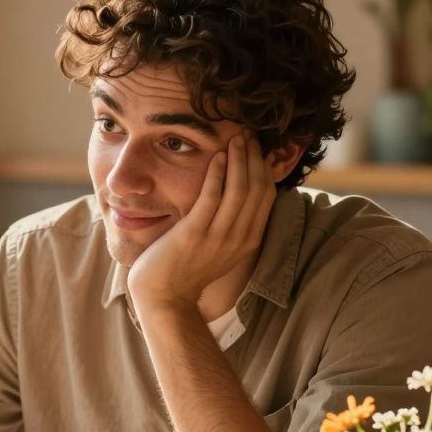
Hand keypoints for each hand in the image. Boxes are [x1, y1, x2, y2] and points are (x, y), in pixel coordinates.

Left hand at [126, 130, 275, 307]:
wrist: (164, 298)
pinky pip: (210, 198)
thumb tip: (237, 196)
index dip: (264, 167)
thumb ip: (232, 224)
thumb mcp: (219, 247)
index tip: (258, 146)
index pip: (266, 195)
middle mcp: (238, 238)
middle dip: (254, 157)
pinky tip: (216, 156)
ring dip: (239, 159)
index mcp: (248, 240)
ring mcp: (217, 237)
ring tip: (236, 138)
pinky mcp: (194, 234)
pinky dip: (217, 174)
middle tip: (248, 134)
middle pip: (257, 188)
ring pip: (239, 190)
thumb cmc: (186, 269)